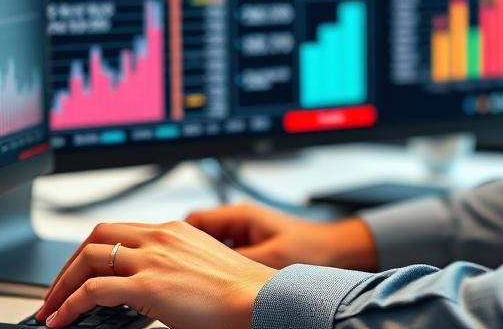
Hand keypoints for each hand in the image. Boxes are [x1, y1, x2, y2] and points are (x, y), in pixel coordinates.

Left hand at [34, 220, 275, 328]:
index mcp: (173, 230)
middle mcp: (159, 237)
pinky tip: (62, 319)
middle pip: (97, 236)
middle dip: (69, 264)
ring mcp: (152, 259)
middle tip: (57, 290)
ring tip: (52, 308)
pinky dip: (70, 304)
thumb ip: (175, 263)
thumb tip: (152, 283)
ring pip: (89, 258)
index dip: (91, 250)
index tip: (79, 272)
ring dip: (62, 284)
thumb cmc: (238, 289)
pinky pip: (93, 290)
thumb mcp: (202, 263)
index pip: (119, 230)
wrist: (256, 298)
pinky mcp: (148, 285)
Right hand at [185, 202, 378, 270]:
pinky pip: (221, 257)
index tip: (163, 258)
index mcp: (240, 215)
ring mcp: (245, 235)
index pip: (193, 220)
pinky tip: (212, 287)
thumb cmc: (312, 249)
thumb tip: (205, 271)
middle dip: (181, 253)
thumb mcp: (269, 257)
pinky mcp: (252, 249)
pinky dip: (213, 270)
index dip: (174, 239)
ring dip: (198, 263)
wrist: (339, 252)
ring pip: (206, 248)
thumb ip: (237, 261)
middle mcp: (240, 222)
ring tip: (190, 283)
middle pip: (194, 234)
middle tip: (172, 275)